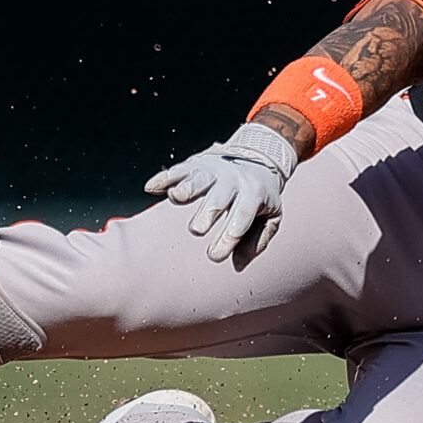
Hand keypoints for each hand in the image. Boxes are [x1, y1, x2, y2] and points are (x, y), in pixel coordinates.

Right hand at [143, 121, 297, 263]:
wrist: (258, 157)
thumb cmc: (260, 197)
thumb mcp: (271, 217)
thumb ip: (257, 242)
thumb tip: (237, 265)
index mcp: (254, 194)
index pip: (243, 215)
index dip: (229, 236)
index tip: (214, 256)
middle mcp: (233, 181)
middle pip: (219, 197)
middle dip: (208, 213)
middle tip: (197, 230)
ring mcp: (214, 172)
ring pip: (199, 179)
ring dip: (187, 187)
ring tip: (176, 197)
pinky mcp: (196, 164)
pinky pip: (179, 170)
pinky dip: (165, 178)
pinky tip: (151, 188)